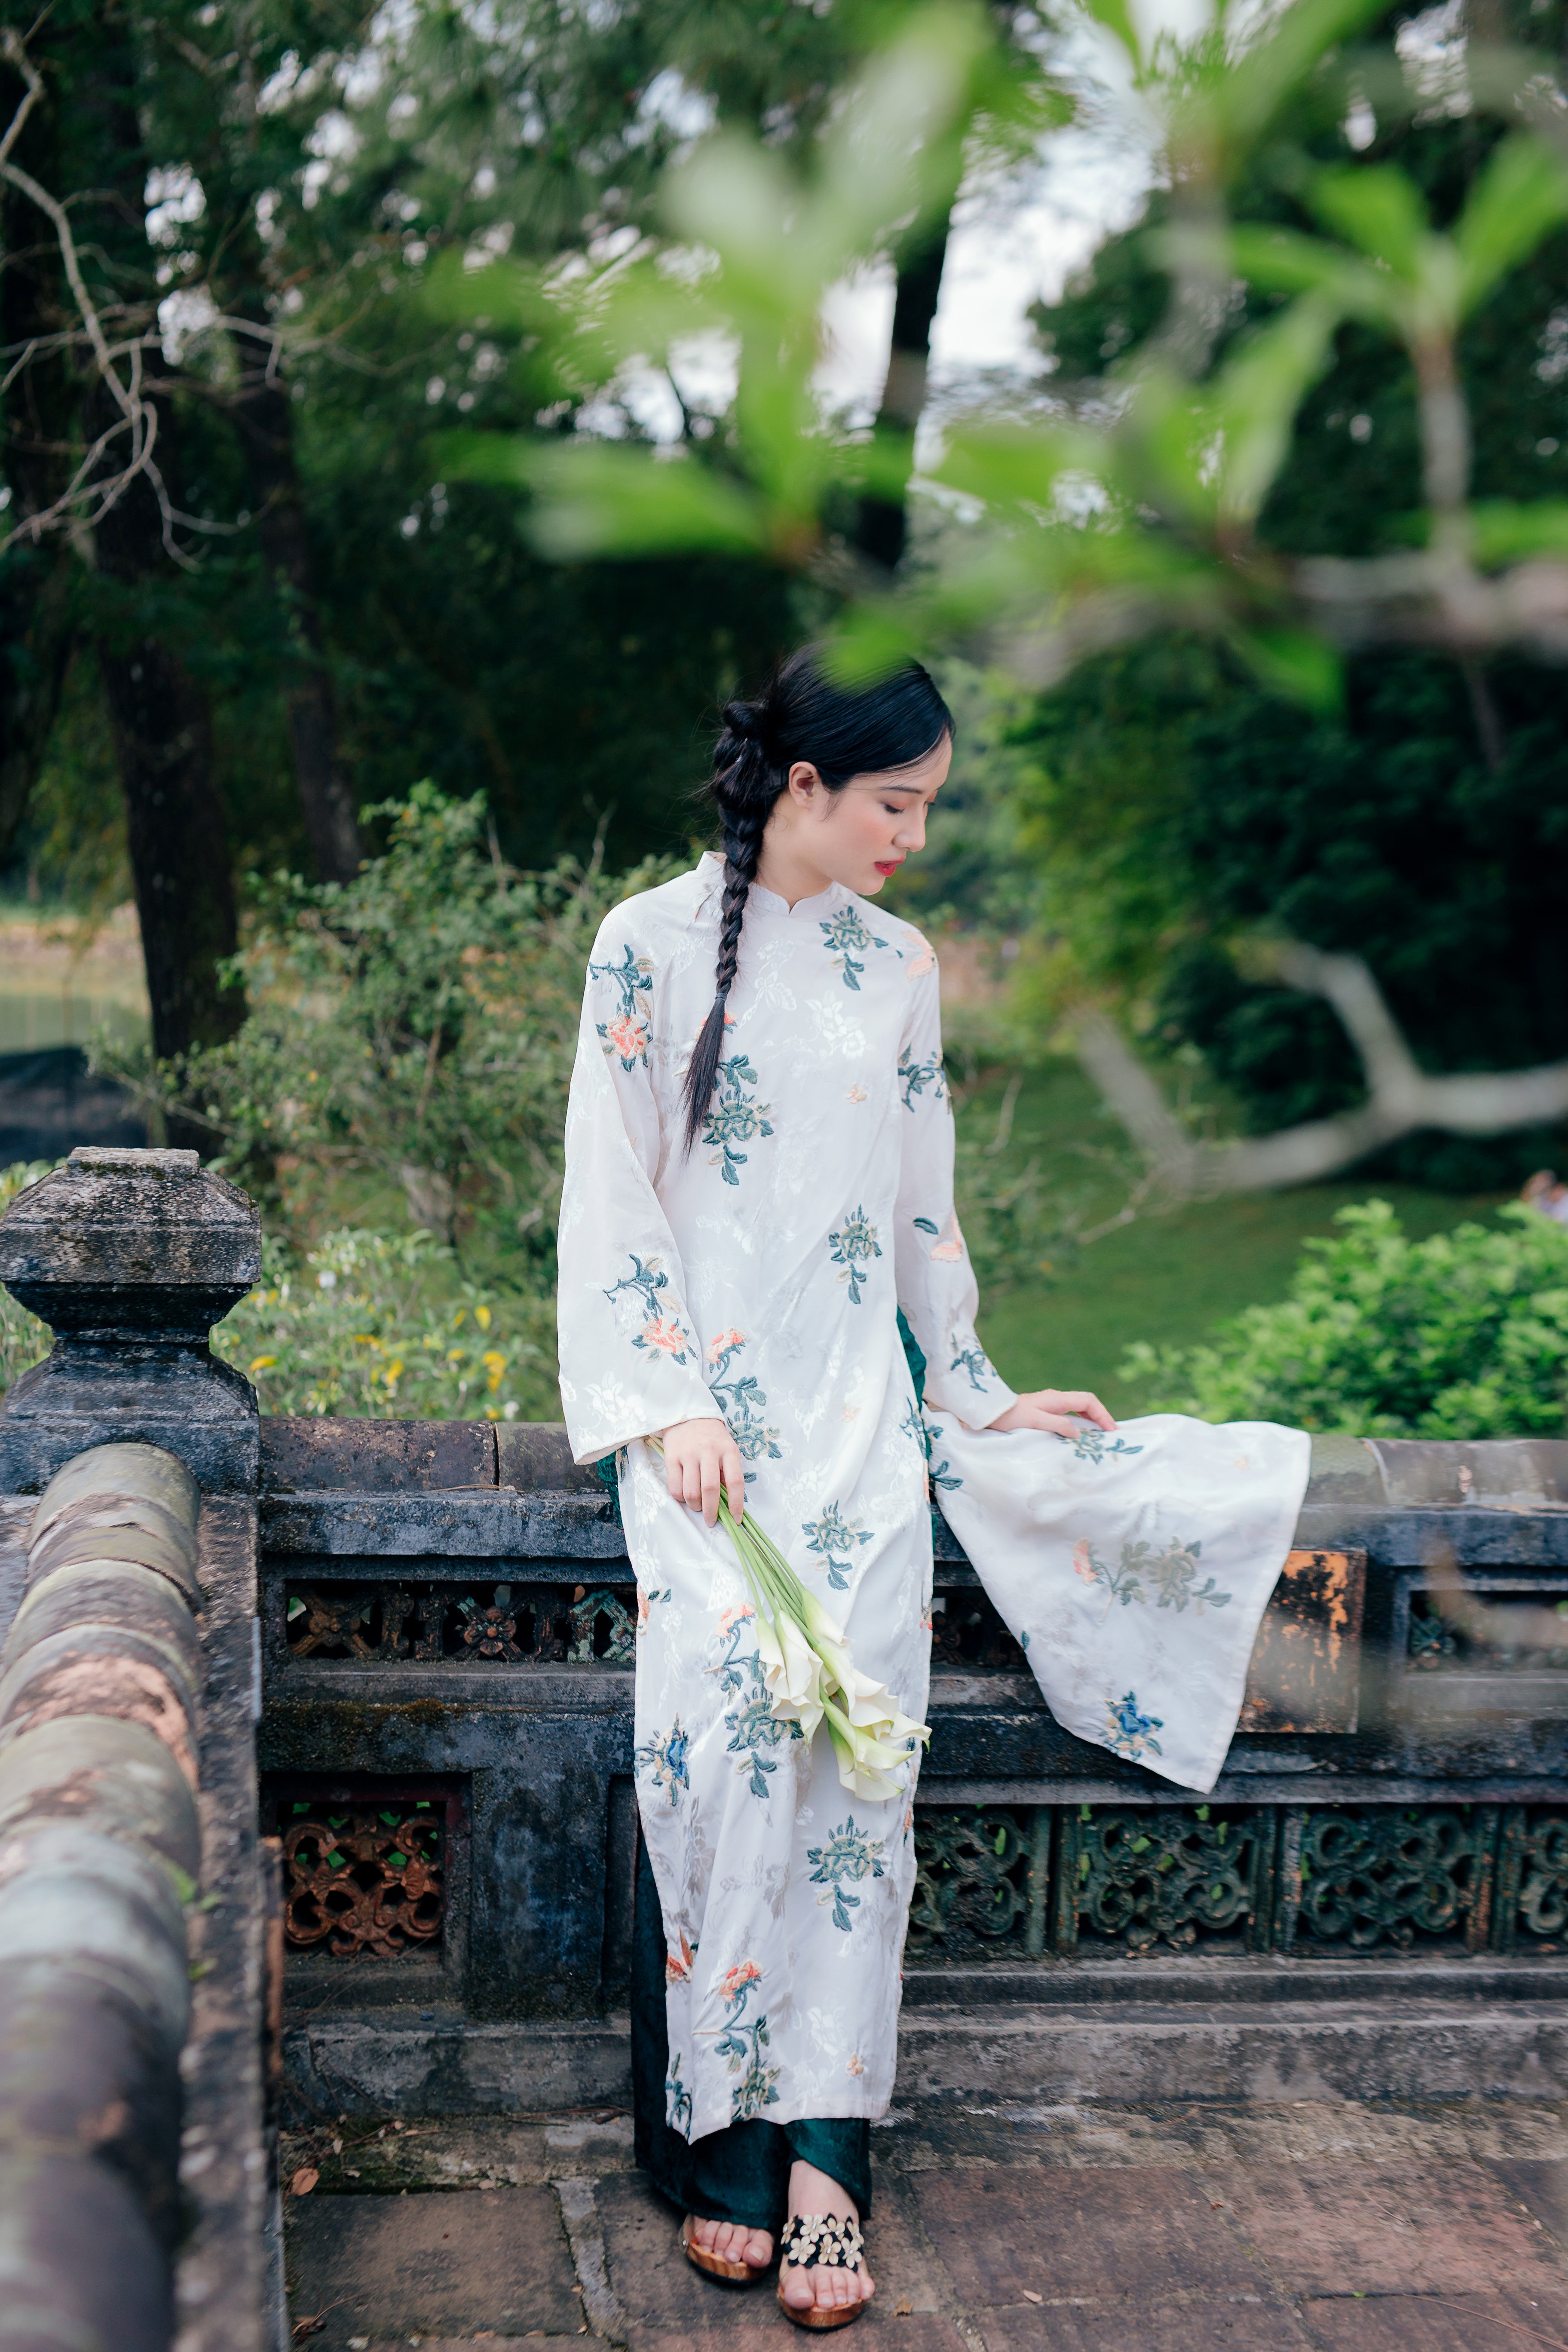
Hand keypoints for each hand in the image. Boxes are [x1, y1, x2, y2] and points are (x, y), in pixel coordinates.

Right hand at [660, 1416, 744, 1526]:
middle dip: (711, 1511)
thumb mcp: (728, 1449)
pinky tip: (685, 1496)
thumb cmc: (712, 1438)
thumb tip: (728, 1502)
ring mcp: (688, 1454)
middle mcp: (708, 1451)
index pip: (735, 1481)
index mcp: (728, 1450)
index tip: (736, 1519)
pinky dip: (680, 1498)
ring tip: (698, 1505)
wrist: (688, 1415)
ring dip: (695, 1506)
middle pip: (710, 1489)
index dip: (736, 1503)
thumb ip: (729, 1473)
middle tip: (711, 1521)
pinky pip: (674, 1487)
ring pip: (690, 1492)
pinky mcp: (671, 1457)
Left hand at [987, 1389, 1116, 1440]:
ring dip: (1091, 1419)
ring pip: (1079, 1408)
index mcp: (1057, 1398)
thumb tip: (1079, 1433)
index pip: (1088, 1401)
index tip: (1112, 1430)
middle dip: (1101, 1416)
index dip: (1103, 1414)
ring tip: (1100, 1435)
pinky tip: (1080, 1434)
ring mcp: (1051, 1404)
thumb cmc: (1010, 1417)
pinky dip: (1080, 1422)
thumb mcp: (1035, 1421)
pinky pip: (1070, 1414)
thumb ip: (1058, 1424)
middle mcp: (1056, 1398)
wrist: (991, 1413)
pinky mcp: (1045, 1411)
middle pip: (1086, 1402)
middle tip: (1111, 1434)